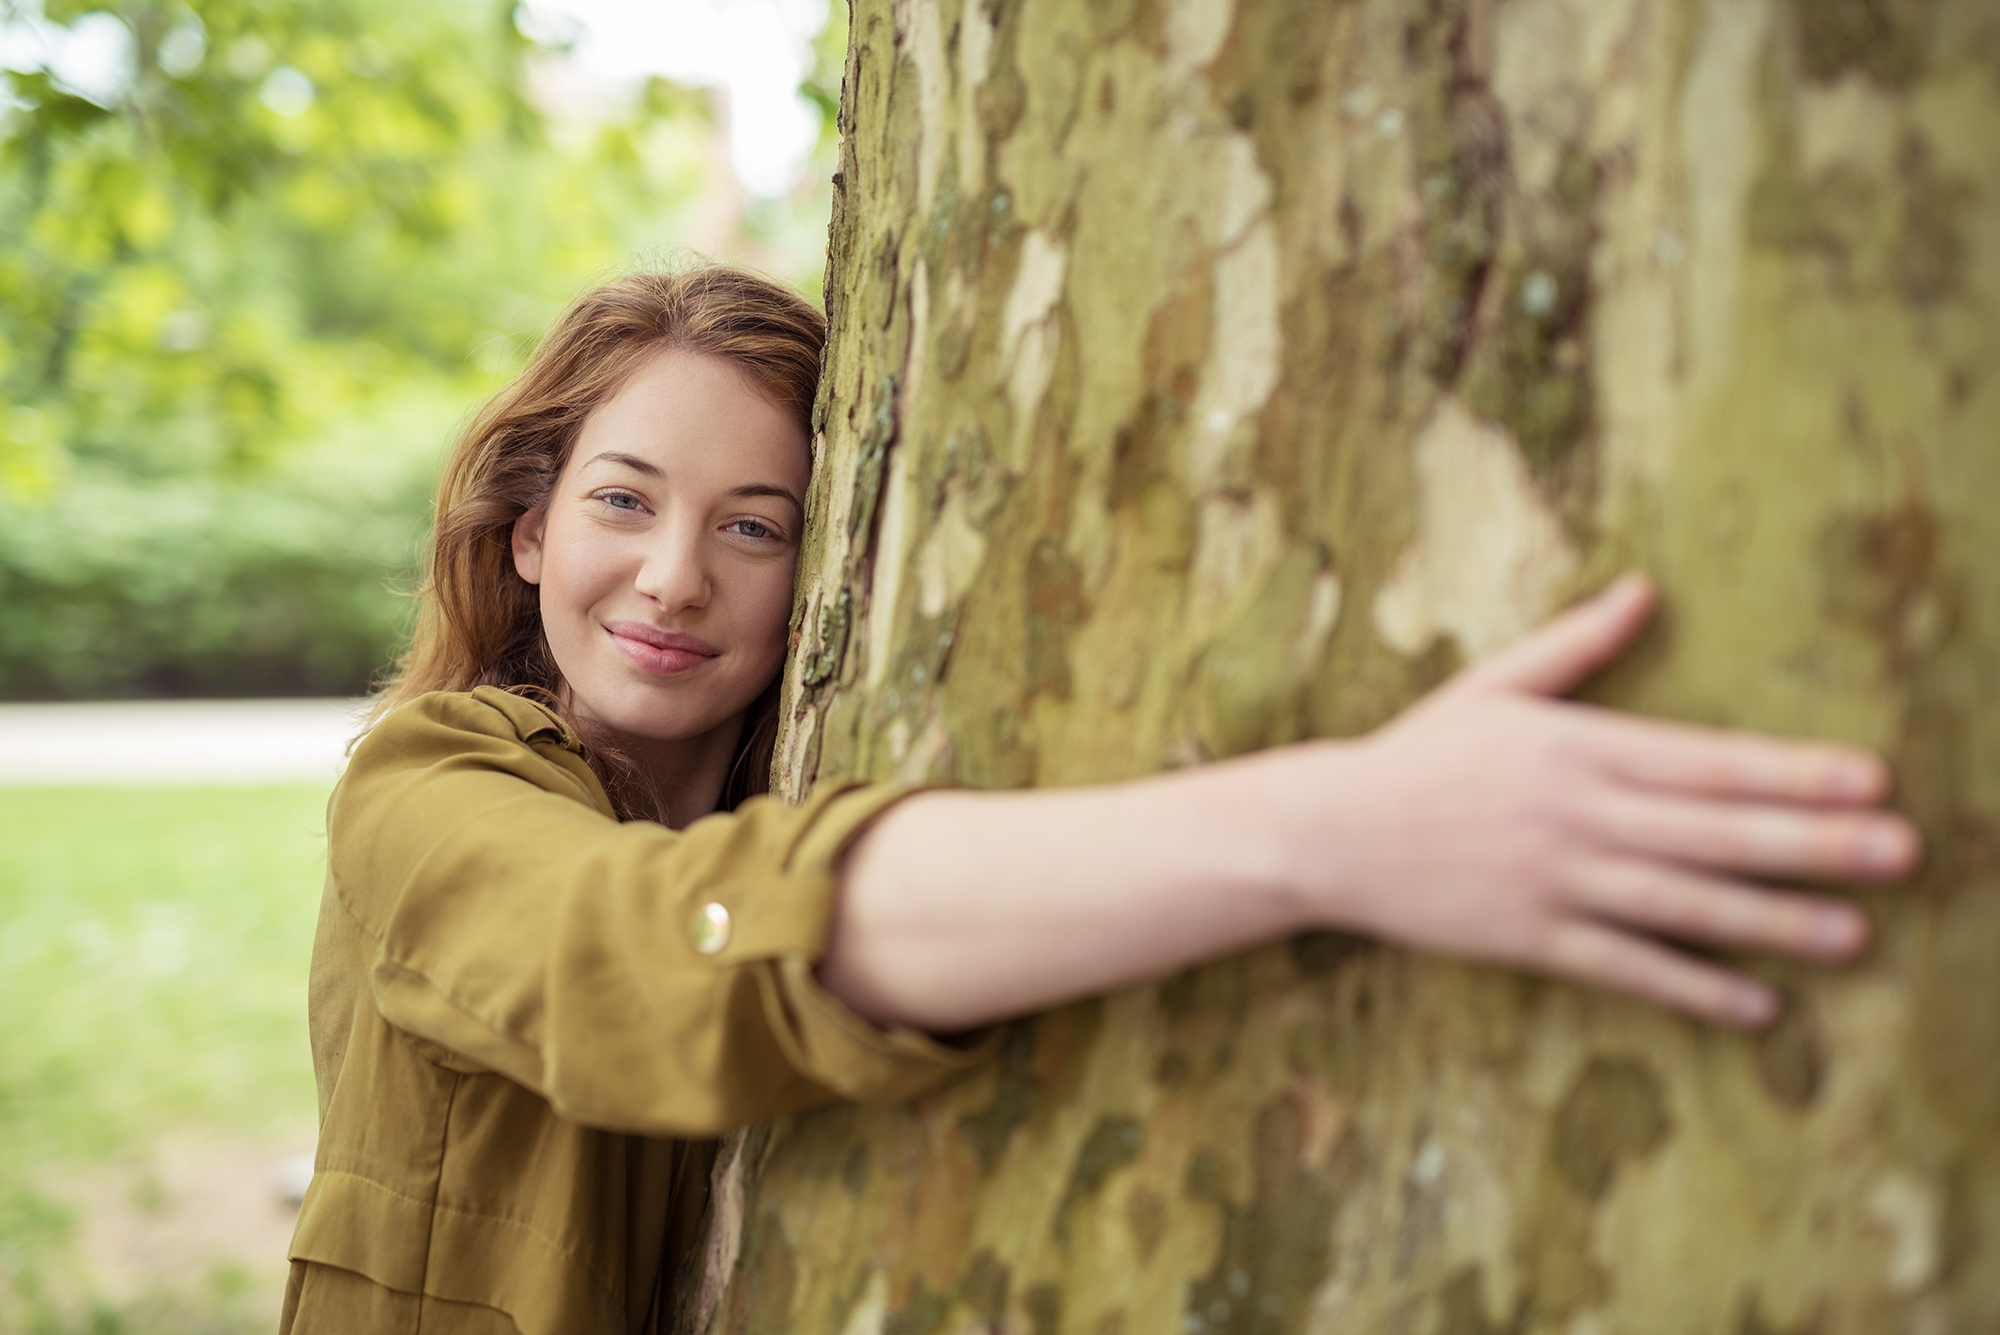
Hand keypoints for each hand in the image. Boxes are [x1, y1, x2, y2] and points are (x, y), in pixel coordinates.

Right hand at [1298, 574, 1920, 1026]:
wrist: (1331, 832)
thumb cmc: (1418, 754)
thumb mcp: (1494, 686)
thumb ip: (1577, 646)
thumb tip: (1646, 589)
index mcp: (1577, 746)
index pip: (1706, 759)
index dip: (1791, 770)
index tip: (1869, 777)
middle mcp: (1577, 813)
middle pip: (1714, 830)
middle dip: (1814, 842)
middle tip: (1902, 852)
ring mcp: (1555, 880)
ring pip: (1683, 903)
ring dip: (1773, 920)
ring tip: (1854, 934)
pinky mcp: (1531, 938)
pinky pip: (1627, 966)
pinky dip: (1693, 987)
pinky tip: (1757, 1006)